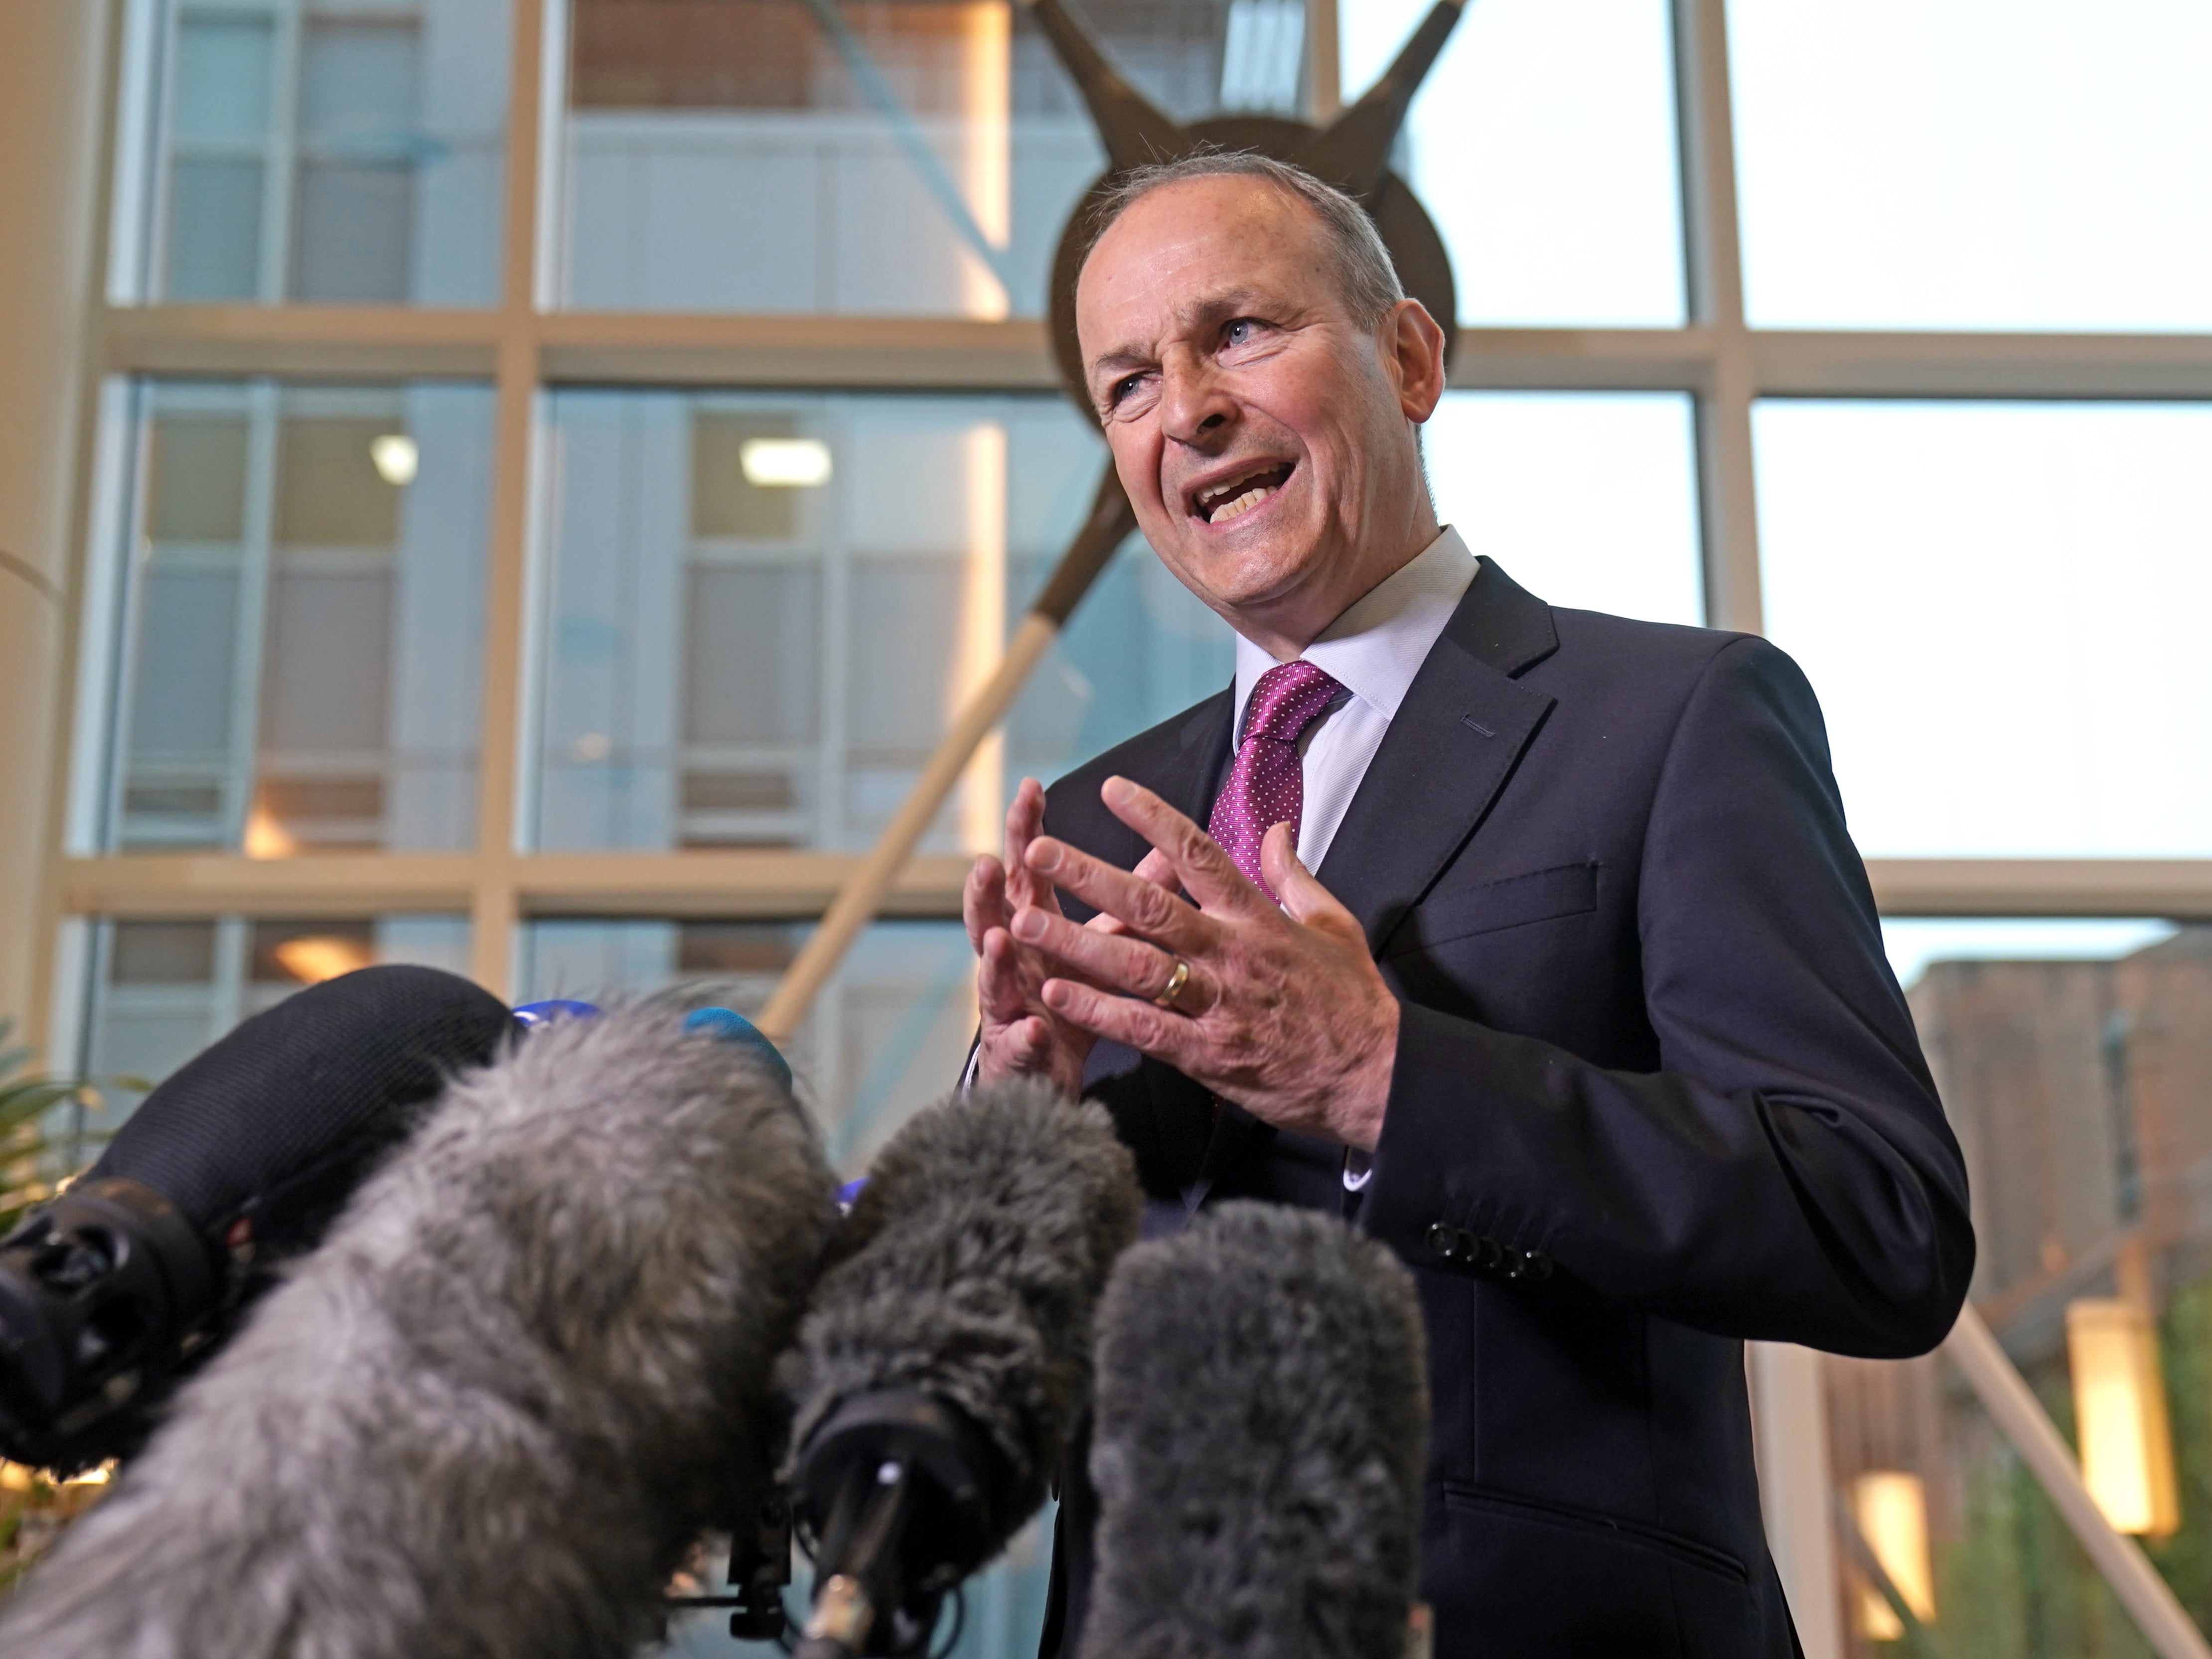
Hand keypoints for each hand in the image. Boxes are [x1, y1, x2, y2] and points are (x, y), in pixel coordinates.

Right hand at [963, 777, 1181, 1096]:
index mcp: (1035, 927)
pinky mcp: (1015, 1054)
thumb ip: (1132, 901)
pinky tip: (1031, 1030)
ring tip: (997, 936)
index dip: (1027, 831)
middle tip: (987, 860)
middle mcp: (1014, 960)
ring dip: (993, 957)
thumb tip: (1171, 852)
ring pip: (994, 978)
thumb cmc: (1074, 1001)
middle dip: (988, 889)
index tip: (1030, 788)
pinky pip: (1020, 1046)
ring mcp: (1008, 1006)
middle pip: (995, 916)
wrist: (1046, 1075)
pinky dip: (1024, 1038)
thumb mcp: (1106, 945)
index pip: (1028, 870)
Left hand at [1009, 776, 1399, 1149]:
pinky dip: (1100, 1012)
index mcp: (1258, 919)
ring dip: (1075, 942)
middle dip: (1089, 876)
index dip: (1153, 818)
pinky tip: (1057, 994)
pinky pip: (1145, 1029)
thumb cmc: (1354, 1001)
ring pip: (1137, 966)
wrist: (1378, 1076)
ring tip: (1022, 922)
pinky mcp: (1210, 1055)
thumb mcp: (1334, 925)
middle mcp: (1233, 954)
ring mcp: (1219, 1005)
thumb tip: (1275, 828)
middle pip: (1150, 905)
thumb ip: (1294, 875)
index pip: (1199, 855)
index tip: (1112, 789)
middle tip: (1038, 851)